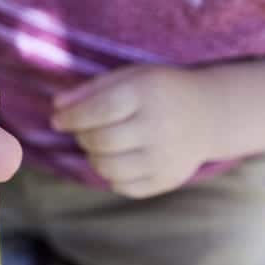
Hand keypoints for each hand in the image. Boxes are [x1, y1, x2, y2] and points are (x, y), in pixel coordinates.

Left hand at [51, 66, 214, 197]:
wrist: (207, 113)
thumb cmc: (156, 90)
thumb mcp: (127, 77)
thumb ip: (89, 90)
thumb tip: (56, 107)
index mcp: (147, 94)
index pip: (100, 109)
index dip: (72, 117)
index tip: (57, 120)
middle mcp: (159, 127)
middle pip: (101, 141)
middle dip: (82, 136)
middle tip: (84, 130)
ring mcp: (166, 157)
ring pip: (108, 168)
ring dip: (93, 157)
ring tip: (100, 144)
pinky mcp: (168, 179)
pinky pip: (124, 187)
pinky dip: (111, 175)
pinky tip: (119, 158)